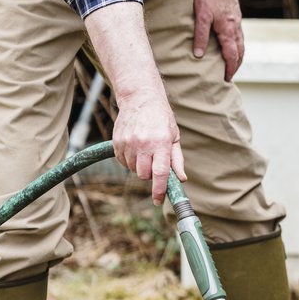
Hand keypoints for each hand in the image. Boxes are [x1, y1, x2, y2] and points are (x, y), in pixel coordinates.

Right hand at [112, 90, 185, 205]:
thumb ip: (177, 160)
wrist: (140, 99)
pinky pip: (122, 162)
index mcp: (161, 143)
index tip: (158, 201)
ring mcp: (128, 143)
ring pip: (132, 169)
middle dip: (150, 174)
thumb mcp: (174, 136)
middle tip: (154, 162)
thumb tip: (181, 179)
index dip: (159, 190)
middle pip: (144, 175)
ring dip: (139, 166)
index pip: (160, 173)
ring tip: (145, 150)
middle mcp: (143, 144)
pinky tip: (135, 148)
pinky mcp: (117, 142)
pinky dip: (129, 160)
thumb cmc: (161, 118)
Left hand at [192, 0, 244, 81]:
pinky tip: (232, 44)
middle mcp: (236, 28)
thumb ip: (200, 36)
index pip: (232, 56)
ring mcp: (237, 21)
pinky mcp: (236, 15)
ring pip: (241, 43)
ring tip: (232, 64)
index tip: (227, 79)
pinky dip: (238, 45)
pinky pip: (240, 35)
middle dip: (236, 65)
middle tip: (230, 75)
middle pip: (240, 52)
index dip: (230, 69)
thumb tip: (199, 55)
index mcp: (228, 31)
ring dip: (238, 56)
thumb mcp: (201, 16)